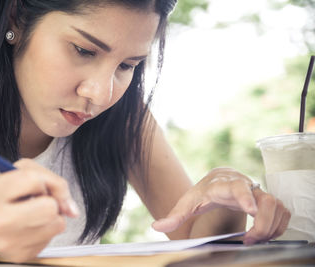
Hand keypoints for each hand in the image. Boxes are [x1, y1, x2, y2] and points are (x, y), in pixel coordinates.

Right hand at [0, 159, 78, 261]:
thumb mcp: (16, 172)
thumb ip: (49, 178)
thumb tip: (71, 208)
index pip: (34, 180)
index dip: (44, 181)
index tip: (39, 186)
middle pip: (49, 208)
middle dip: (52, 202)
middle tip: (40, 201)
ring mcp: (8, 242)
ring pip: (57, 224)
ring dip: (52, 217)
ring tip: (33, 213)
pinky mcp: (19, 256)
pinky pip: (51, 238)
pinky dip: (46, 230)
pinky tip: (29, 226)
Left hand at [152, 167, 290, 243]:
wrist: (220, 178)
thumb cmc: (203, 191)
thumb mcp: (187, 202)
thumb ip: (174, 215)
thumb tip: (156, 226)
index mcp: (223, 186)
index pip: (237, 187)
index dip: (245, 197)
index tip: (250, 209)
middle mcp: (245, 186)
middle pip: (265, 200)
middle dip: (262, 223)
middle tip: (250, 239)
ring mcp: (258, 192)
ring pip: (278, 207)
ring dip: (271, 227)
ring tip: (256, 239)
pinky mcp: (267, 199)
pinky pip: (283, 212)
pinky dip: (279, 226)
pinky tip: (265, 235)